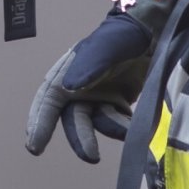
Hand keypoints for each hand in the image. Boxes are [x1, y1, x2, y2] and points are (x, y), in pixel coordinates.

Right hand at [25, 12, 152, 163]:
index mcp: (69, 71)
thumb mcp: (106, 46)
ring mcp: (99, 97)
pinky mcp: (117, 104)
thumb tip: (69, 89)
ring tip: (130, 128)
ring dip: (112, 128)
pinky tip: (136, 122)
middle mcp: (80, 87)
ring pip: (99, 123)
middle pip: (74, 119)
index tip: (34, 146)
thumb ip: (89, 66)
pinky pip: (117, 122)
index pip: (49, 100)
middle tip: (91, 156)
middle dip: (81, 139)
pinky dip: (125, 126)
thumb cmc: (123, 34)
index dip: (39, 123)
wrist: (154, 32)